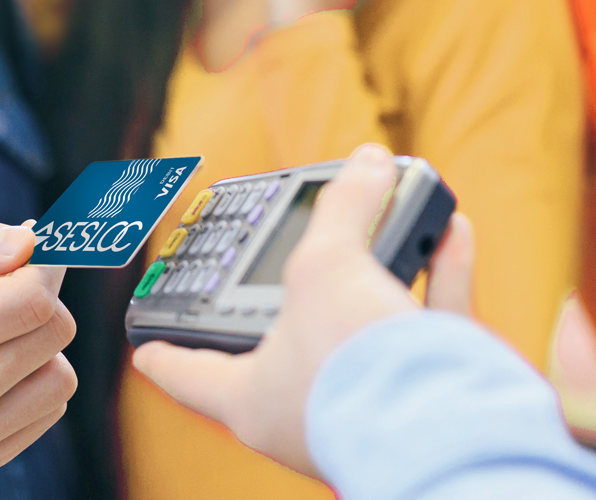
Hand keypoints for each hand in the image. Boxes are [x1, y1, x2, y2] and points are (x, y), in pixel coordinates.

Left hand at [130, 143, 474, 478]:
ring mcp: (371, 405)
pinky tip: (453, 227)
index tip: (142, 347)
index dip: (163, 351)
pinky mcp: (431, 397)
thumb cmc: (353, 365)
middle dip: (297, 291)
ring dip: (383, 267)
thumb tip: (367, 164)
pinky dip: (441, 277)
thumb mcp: (326, 267)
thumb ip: (343, 211)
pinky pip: (430, 327)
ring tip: (390, 212)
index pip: (188, 373)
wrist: (446, 431)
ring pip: (368, 328)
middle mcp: (308, 409)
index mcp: (252, 398)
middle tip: (289, 251)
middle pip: (290, 340)